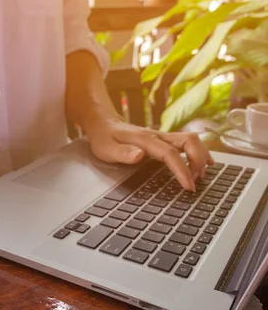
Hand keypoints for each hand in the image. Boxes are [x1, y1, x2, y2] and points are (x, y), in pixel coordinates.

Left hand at [86, 119, 213, 191]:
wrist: (103, 123)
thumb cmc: (104, 138)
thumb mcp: (106, 149)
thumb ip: (122, 153)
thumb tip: (139, 155)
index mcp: (145, 140)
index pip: (170, 154)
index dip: (182, 170)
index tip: (189, 186)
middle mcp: (158, 136)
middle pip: (189, 141)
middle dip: (197, 161)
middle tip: (196, 181)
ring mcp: (163, 136)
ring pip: (191, 140)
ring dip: (201, 157)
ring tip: (201, 176)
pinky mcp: (165, 139)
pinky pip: (188, 143)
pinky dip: (199, 153)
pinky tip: (206, 164)